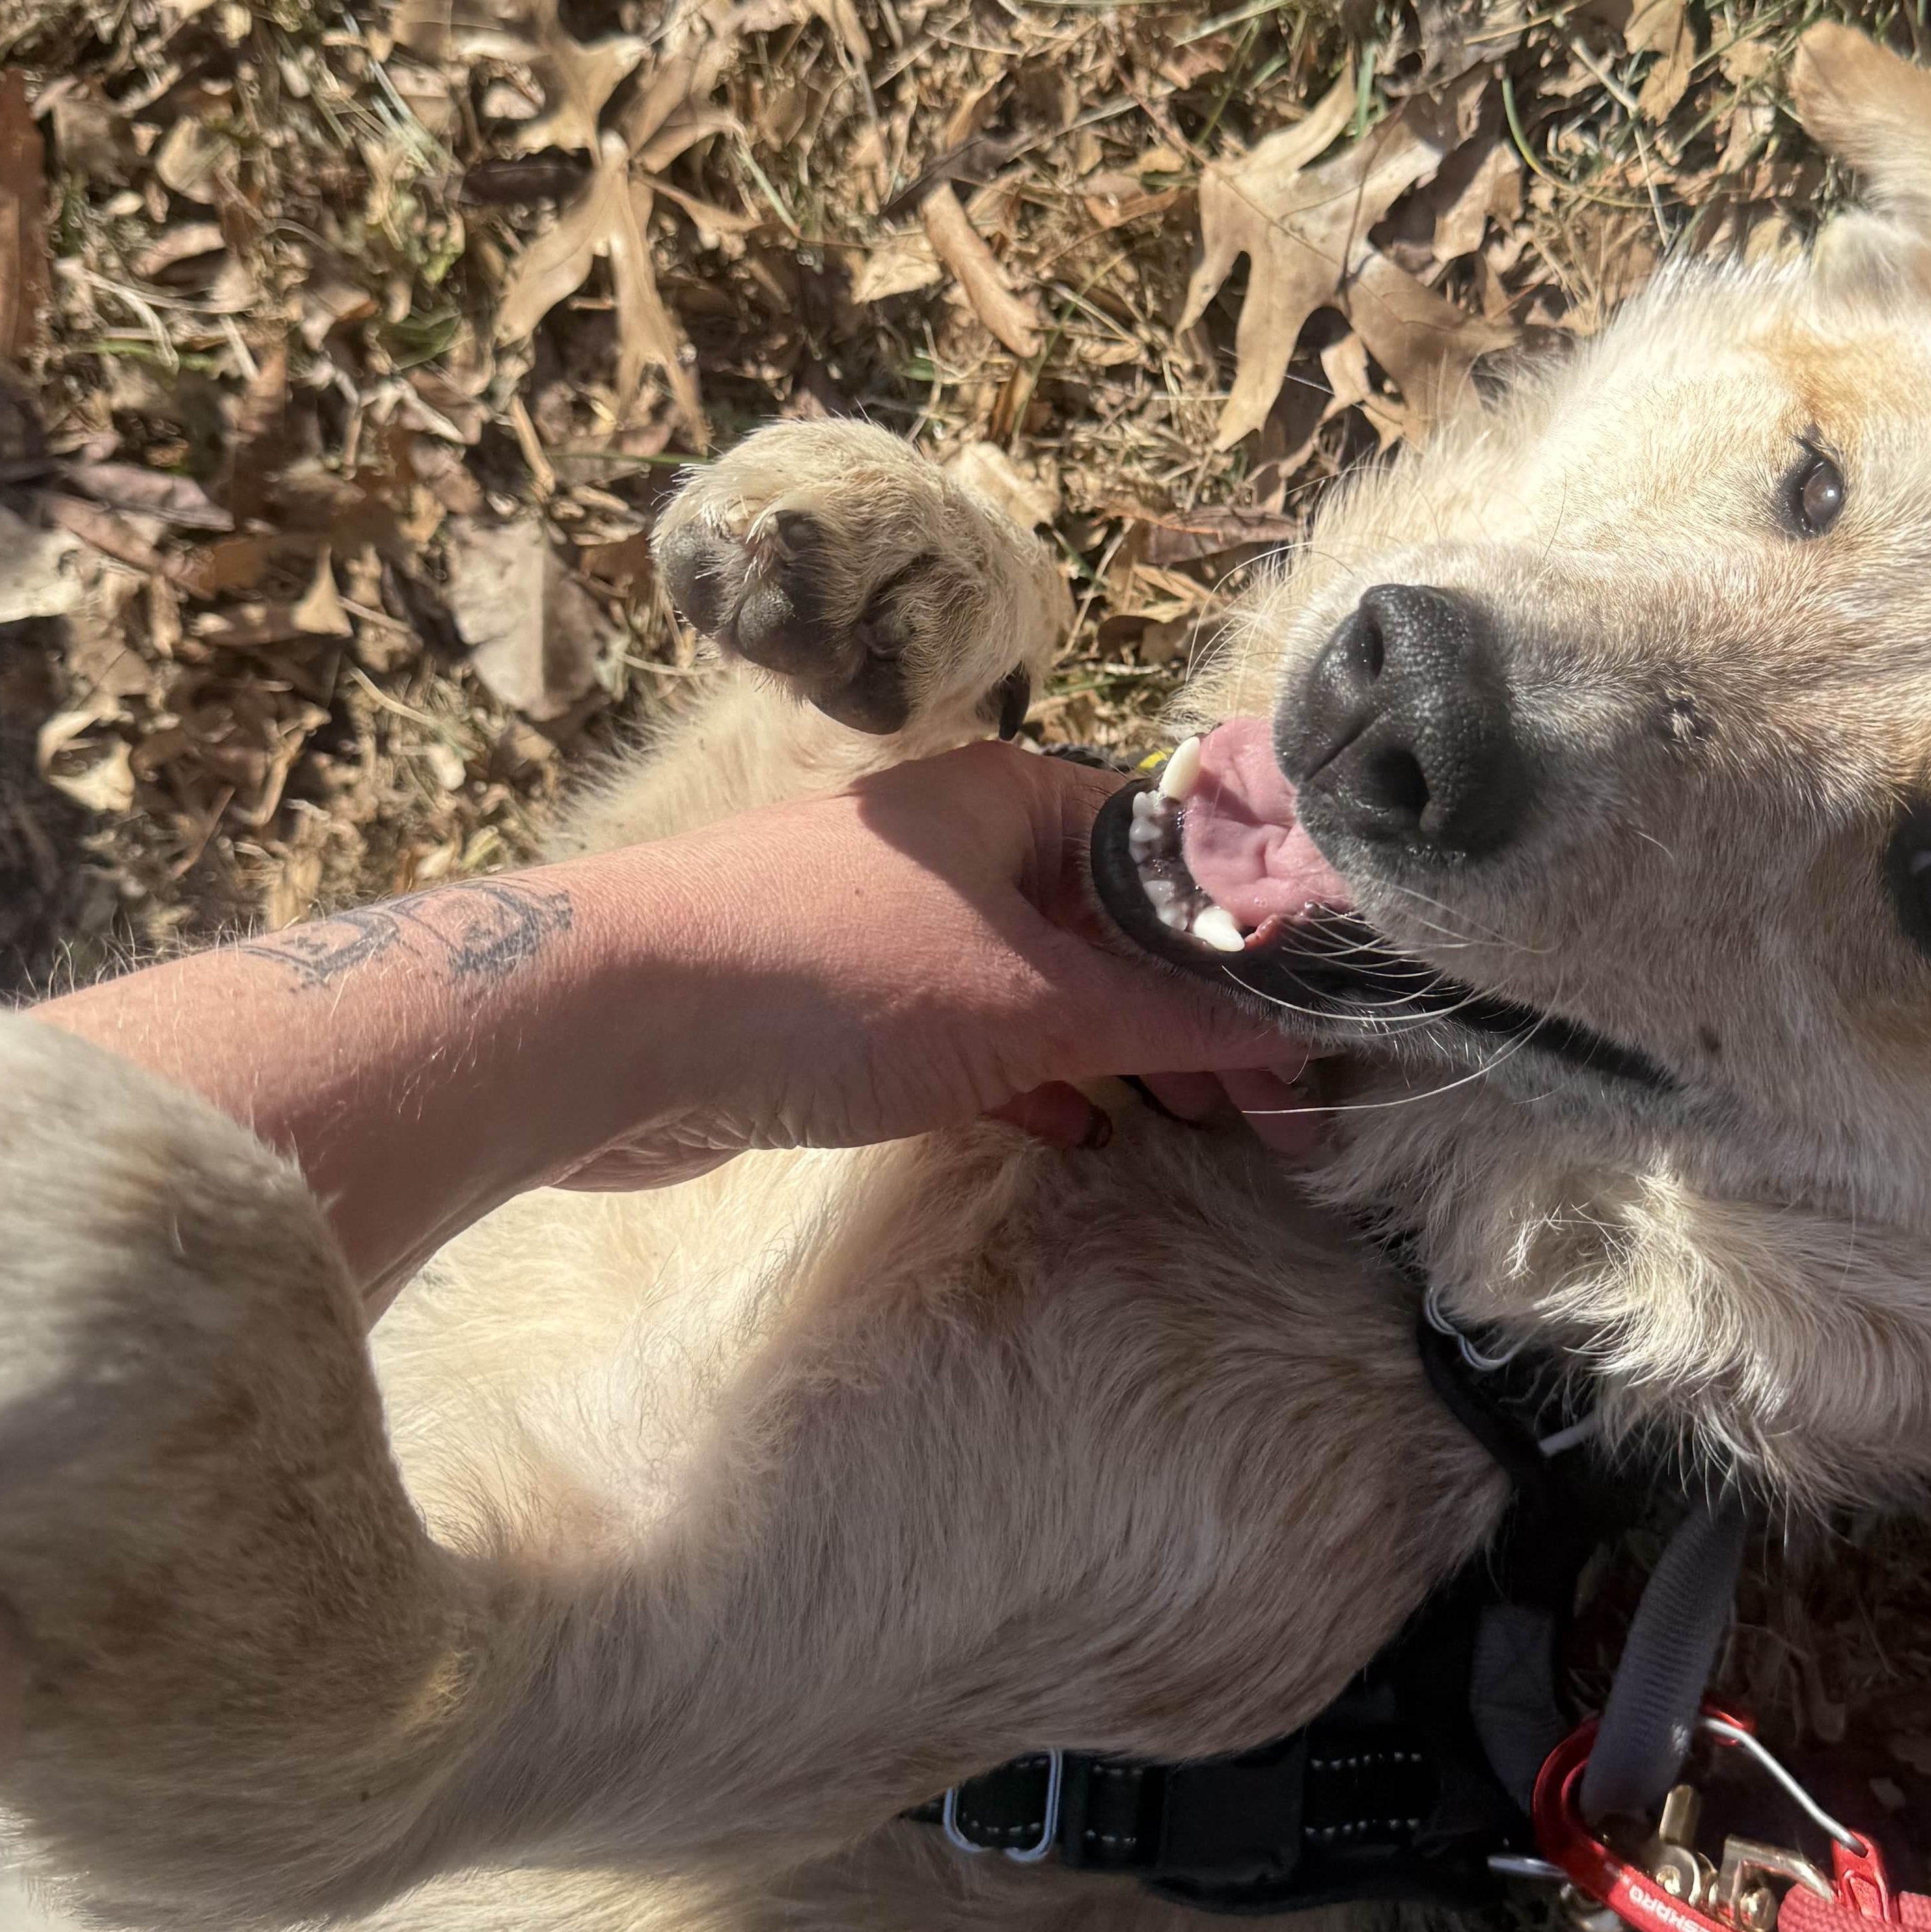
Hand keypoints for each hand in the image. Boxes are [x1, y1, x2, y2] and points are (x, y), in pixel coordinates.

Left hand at [557, 745, 1326, 1179]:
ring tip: (1213, 1131)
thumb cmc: (830, 978)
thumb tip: (1285, 1032)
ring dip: (1128, 1060)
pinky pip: (978, 1040)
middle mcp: (962, 845)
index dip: (1252, 944)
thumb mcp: (1026, 1004)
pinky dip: (1037, 1083)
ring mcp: (902, 927)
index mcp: (1012, 797)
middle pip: (1118, 932)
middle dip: (1202, 1022)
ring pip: (1049, 992)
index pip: (1173, 859)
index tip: (1317, 1026)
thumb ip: (1162, 1021)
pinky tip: (1086, 1134)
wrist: (613, 1023)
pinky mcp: (849, 1007)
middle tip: (1285, 1113)